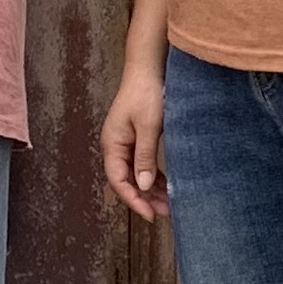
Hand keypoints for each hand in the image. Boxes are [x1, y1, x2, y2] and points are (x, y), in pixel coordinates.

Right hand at [101, 61, 167, 222]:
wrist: (148, 68)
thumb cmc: (146, 93)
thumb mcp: (148, 126)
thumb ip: (145, 157)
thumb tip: (144, 186)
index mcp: (112, 144)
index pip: (119, 181)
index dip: (134, 200)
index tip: (150, 214)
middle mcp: (116, 146)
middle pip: (127, 181)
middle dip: (145, 198)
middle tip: (166, 213)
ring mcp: (126, 143)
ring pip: (137, 174)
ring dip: (152, 190)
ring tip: (170, 204)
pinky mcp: (138, 139)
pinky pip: (144, 165)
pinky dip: (155, 177)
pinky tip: (169, 186)